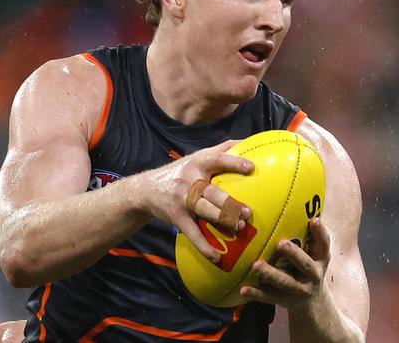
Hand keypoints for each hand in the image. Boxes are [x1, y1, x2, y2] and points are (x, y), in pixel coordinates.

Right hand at [139, 140, 252, 261]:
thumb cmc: (182, 172)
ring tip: (239, 227)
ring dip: (222, 221)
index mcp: (198, 163)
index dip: (233, 162)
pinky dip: (204, 247)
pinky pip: (192, 234)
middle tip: (249, 212)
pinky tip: (218, 257)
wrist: (147, 190)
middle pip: (212, 192)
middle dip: (230, 203)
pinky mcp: (177, 218)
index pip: (217, 160)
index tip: (251, 167)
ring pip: (204, 212)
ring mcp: (183, 200)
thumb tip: (248, 141)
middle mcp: (190, 181)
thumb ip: (221, 149)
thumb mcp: (197, 156)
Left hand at [239, 218, 330, 310]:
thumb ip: (308, 234)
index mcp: (320, 260)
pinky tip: (242, 288)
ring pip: (285, 282)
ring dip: (270, 273)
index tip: (314, 220)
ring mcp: (298, 290)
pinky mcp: (284, 300)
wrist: (312, 304)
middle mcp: (312, 275)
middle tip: (281, 243)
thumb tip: (297, 201)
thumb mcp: (314, 253)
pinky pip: (268, 297)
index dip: (320, 233)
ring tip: (256, 265)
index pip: (324, 245)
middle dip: (294, 254)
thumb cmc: (308, 267)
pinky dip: (255, 293)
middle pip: (305, 265)